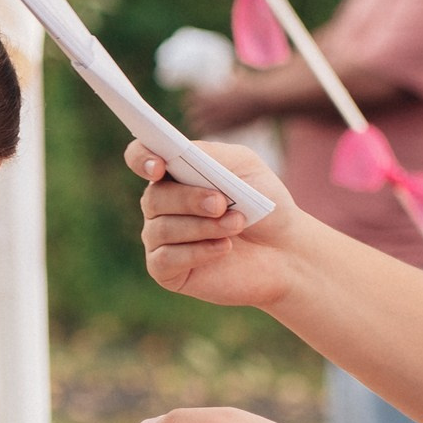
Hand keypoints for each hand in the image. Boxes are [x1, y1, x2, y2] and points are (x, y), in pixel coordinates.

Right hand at [127, 139, 310, 311]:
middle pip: (153, 197)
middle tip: (221, 204)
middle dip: (188, 199)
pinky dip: (197, 252)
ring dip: (203, 226)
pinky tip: (224, 248)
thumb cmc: (262, 203)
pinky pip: (166, 259)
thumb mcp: (243, 167)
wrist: (283, 250)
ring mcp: (160, 239)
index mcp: (174, 173)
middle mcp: (160, 205)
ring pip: (162, 229)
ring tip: (236, 225)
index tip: (159, 167)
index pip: (140, 157)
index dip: (141, 158)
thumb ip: (210, 155)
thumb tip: (179, 152)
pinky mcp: (166, 271)